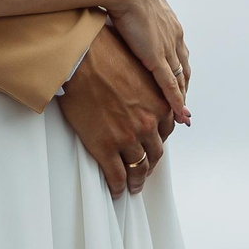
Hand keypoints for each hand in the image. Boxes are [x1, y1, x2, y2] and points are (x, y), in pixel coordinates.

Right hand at [57, 28, 177, 196]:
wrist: (83, 59)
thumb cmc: (108, 57)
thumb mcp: (141, 72)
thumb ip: (150, 90)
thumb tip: (147, 100)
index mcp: (160, 105)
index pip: (165, 133)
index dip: (158, 142)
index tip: (152, 149)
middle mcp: (148, 124)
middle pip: (154, 154)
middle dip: (150, 165)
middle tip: (144, 172)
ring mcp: (127, 138)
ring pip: (137, 169)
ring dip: (135, 180)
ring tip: (131, 186)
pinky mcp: (105, 147)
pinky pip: (116, 176)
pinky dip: (117, 187)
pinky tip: (115, 191)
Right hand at [95, 0, 189, 127]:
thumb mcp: (130, 5)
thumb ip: (130, 16)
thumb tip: (119, 18)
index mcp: (169, 24)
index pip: (178, 53)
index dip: (179, 69)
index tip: (179, 81)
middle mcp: (173, 37)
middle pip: (183, 68)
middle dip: (183, 87)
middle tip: (183, 103)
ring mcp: (167, 48)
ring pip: (179, 80)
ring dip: (182, 99)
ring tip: (182, 114)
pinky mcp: (157, 57)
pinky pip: (170, 86)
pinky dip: (177, 102)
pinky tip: (180, 114)